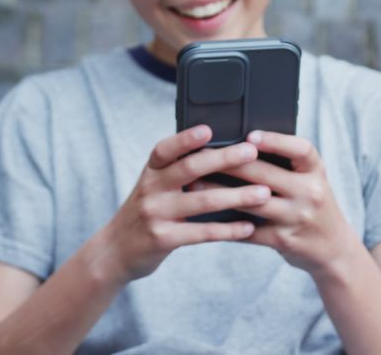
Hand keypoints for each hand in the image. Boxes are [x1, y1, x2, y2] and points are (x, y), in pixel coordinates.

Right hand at [93, 125, 270, 283]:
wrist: (116, 251)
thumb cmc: (148, 212)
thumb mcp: (154, 187)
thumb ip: (177, 171)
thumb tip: (221, 150)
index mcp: (151, 171)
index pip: (165, 149)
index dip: (185, 139)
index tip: (209, 129)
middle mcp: (151, 189)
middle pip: (190, 169)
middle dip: (224, 159)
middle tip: (252, 153)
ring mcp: (155, 214)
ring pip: (203, 201)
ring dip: (237, 196)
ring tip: (264, 193)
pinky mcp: (163, 239)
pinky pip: (202, 233)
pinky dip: (228, 229)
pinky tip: (249, 227)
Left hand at [194, 130, 359, 276]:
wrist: (334, 248)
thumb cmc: (314, 206)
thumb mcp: (313, 180)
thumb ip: (290, 165)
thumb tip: (247, 143)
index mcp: (317, 172)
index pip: (301, 150)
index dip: (276, 140)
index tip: (250, 135)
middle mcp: (310, 193)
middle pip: (266, 174)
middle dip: (231, 163)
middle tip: (203, 154)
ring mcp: (296, 217)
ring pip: (252, 201)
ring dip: (219, 192)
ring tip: (195, 183)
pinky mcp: (282, 240)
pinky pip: (248, 230)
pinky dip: (224, 224)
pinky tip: (204, 217)